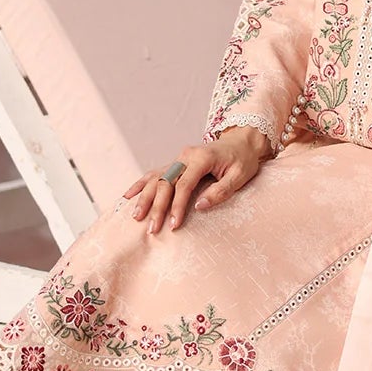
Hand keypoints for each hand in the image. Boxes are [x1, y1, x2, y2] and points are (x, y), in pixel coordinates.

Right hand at [123, 125, 271, 233]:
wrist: (241, 141)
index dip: (177, 206)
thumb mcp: (239, 176)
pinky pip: (155, 173)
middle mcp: (186, 156)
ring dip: (144, 198)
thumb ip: (221, 191)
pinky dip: (141, 184)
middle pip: (165, 183)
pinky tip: (128, 195)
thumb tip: (200, 206)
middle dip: (157, 207)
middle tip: (152, 229)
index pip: (184, 185)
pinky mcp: (176, 162)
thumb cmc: (242, 160)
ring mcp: (179, 158)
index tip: (173, 225)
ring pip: (156, 178)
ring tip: (136, 216)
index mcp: (201, 158)